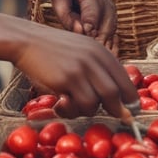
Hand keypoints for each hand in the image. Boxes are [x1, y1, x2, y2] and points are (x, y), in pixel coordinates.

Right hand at [15, 24, 136, 118]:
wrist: (26, 40)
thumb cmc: (53, 49)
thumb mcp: (82, 51)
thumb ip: (98, 69)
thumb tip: (116, 98)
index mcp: (101, 51)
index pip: (125, 79)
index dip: (130, 99)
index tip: (130, 111)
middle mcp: (94, 59)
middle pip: (115, 94)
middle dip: (116, 110)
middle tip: (112, 117)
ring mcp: (80, 69)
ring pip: (96, 104)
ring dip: (86, 111)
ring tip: (72, 105)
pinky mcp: (65, 80)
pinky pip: (77, 106)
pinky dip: (70, 111)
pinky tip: (60, 104)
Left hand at [39, 0, 117, 52]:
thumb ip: (67, 16)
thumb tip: (82, 33)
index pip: (93, 10)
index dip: (92, 28)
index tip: (89, 43)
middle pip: (108, 14)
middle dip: (104, 33)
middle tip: (99, 51)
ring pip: (112, 14)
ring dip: (108, 32)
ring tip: (104, 49)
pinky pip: (109, 13)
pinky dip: (108, 26)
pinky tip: (105, 40)